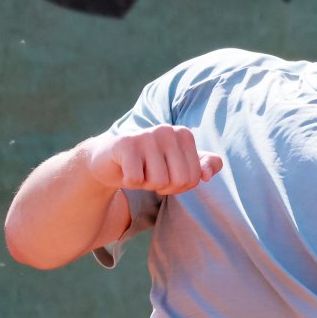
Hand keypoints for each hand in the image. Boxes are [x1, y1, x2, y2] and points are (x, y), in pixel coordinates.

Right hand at [85, 125, 222, 194]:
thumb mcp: (180, 165)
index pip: (193, 178)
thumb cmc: (149, 164)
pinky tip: (125, 170)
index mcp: (184, 134)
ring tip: (138, 170)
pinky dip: (130, 183)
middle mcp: (167, 130)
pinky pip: (136, 179)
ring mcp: (145, 135)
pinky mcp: (124, 144)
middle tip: (150, 175)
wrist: (109, 160)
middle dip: (163, 187)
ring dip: (146, 184)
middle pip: (179, 180)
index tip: (165, 175)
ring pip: (158, 181)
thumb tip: (207, 176)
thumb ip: (204, 165)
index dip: (178, 187)